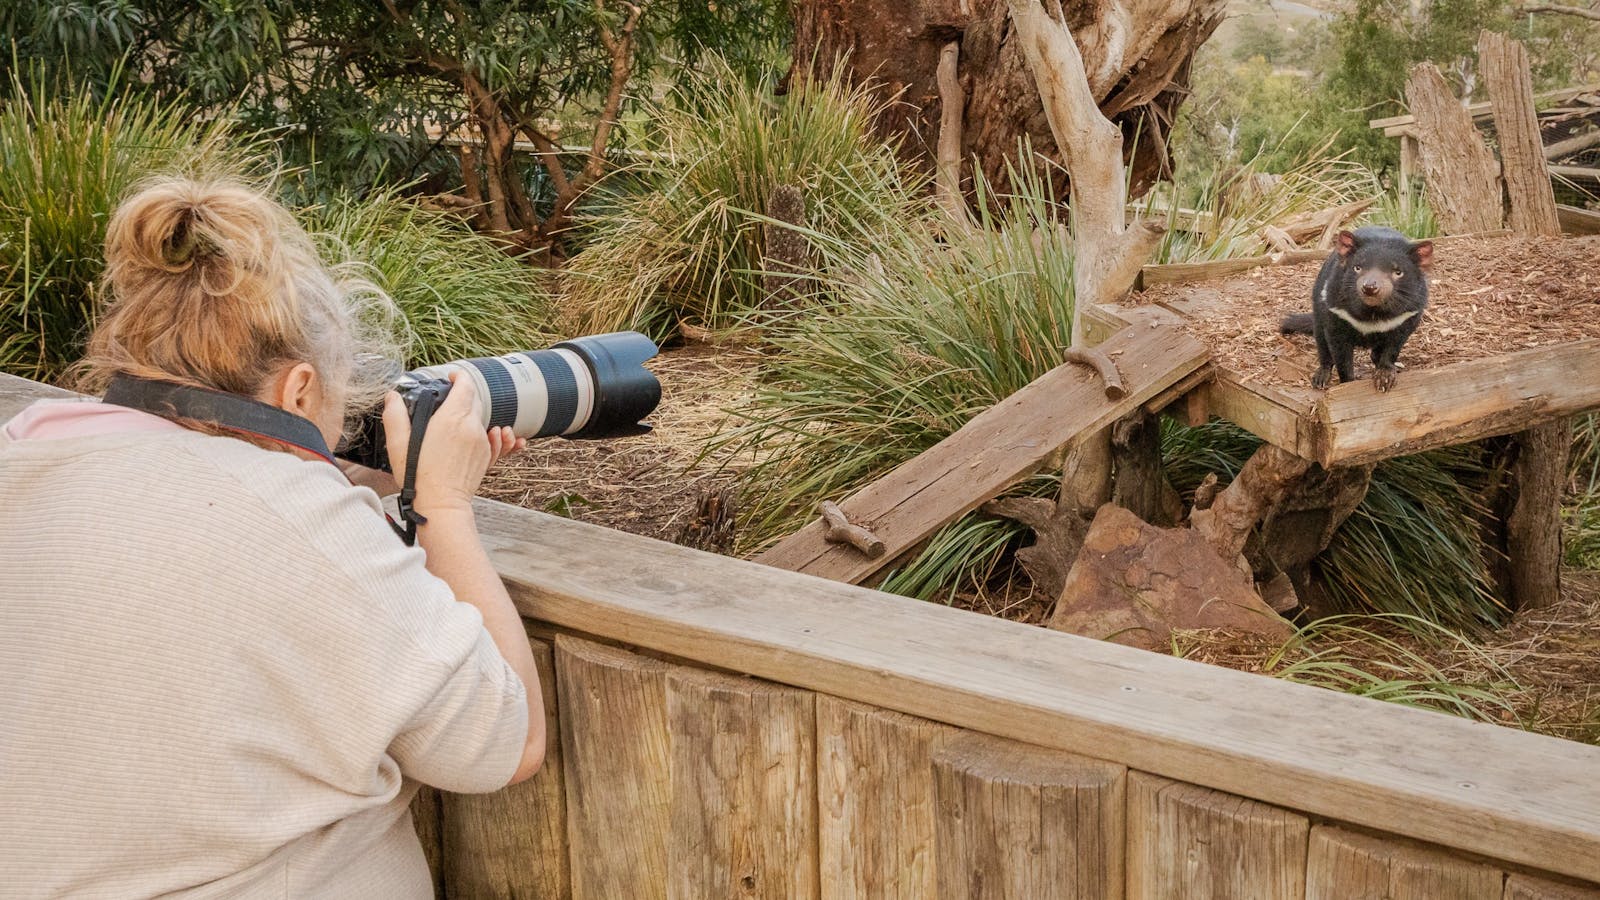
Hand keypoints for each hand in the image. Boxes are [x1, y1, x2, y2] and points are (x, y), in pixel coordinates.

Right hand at [381, 372, 524, 515]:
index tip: (450, 377)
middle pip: (474, 399)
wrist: (442, 505)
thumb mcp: (397, 444)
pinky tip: (460, 441)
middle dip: (462, 396)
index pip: (466, 385)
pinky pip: (485, 435)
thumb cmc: (419, 476)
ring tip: (449, 425)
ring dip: (468, 415)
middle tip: (445, 402)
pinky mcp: (487, 455)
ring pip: (480, 417)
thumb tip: (391, 397)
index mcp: (453, 418)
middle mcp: (472, 426)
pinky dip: (475, 432)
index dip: (459, 377)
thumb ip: (394, 415)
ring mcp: (482, 441)